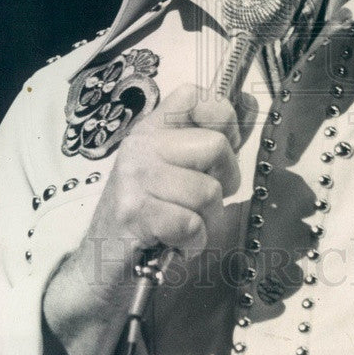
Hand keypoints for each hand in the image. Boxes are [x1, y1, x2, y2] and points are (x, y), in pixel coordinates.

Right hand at [86, 82, 241, 258]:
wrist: (103, 260)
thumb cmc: (152, 214)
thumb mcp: (181, 168)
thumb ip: (215, 138)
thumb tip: (250, 103)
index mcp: (153, 128)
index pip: (194, 95)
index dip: (222, 118)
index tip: (220, 150)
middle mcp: (141, 145)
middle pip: (216, 145)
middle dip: (225, 181)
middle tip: (203, 201)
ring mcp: (134, 177)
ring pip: (208, 191)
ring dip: (208, 219)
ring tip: (185, 225)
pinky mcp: (133, 213)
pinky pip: (190, 224)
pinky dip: (193, 242)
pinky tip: (175, 243)